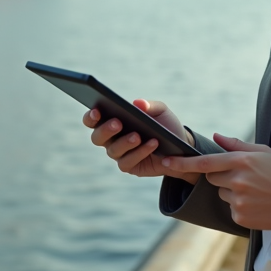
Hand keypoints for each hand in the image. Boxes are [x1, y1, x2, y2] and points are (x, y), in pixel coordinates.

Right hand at [82, 99, 199, 183]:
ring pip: (112, 151)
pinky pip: (127, 162)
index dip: (91, 117)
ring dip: (125, 142)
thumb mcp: (161, 112)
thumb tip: (137, 103)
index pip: (93, 120)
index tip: (97, 111)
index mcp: (112, 121)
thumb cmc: (165, 126)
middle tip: (118, 122)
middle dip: (106, 129)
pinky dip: (140, 152)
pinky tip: (152, 144)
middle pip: (97, 137)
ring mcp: (119, 154)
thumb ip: (150, 106)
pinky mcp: (129, 166)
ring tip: (138, 135)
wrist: (180, 147)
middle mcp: (111, 139)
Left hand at [161, 135, 270, 229]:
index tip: (166, 162)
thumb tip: (215, 136)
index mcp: (241, 161)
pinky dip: (239, 206)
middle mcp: (237, 181)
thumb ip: (236, 145)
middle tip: (246, 177)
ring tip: (256, 191)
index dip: (182, 163)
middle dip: (222, 176)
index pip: (205, 162)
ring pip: (221, 193)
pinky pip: (230, 208)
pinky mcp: (240, 217)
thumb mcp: (263, 152)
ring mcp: (238, 201)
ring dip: (232, 191)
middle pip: (212, 177)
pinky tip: (257, 203)